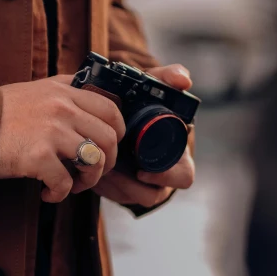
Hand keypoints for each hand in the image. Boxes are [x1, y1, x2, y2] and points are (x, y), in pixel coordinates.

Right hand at [0, 75, 124, 202]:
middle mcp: (62, 107)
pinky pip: (66, 183)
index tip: (109, 147)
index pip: (111, 109)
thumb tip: (90, 108)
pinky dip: (60, 194)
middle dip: (106, 163)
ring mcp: (52, 131)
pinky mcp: (38, 156)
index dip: (117, 133)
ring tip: (72, 185)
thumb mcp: (35, 91)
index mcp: (64, 91)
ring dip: (87, 181)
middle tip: (90, 173)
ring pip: (94, 161)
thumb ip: (63, 94)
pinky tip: (47, 193)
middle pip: (109, 139)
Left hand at [94, 63, 194, 207]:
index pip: (183, 176)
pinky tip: (92, 169)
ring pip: (130, 196)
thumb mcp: (155, 90)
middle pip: (154, 194)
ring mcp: (143, 185)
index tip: (141, 171)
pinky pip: (114, 195)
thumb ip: (168, 79)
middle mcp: (163, 175)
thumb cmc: (144, 105)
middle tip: (110, 169)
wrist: (118, 116)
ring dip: (112, 184)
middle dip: (129, 184)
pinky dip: (103, 184)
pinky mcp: (124, 191)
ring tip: (97, 166)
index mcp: (178, 156)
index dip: (165, 176)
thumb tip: (184, 79)